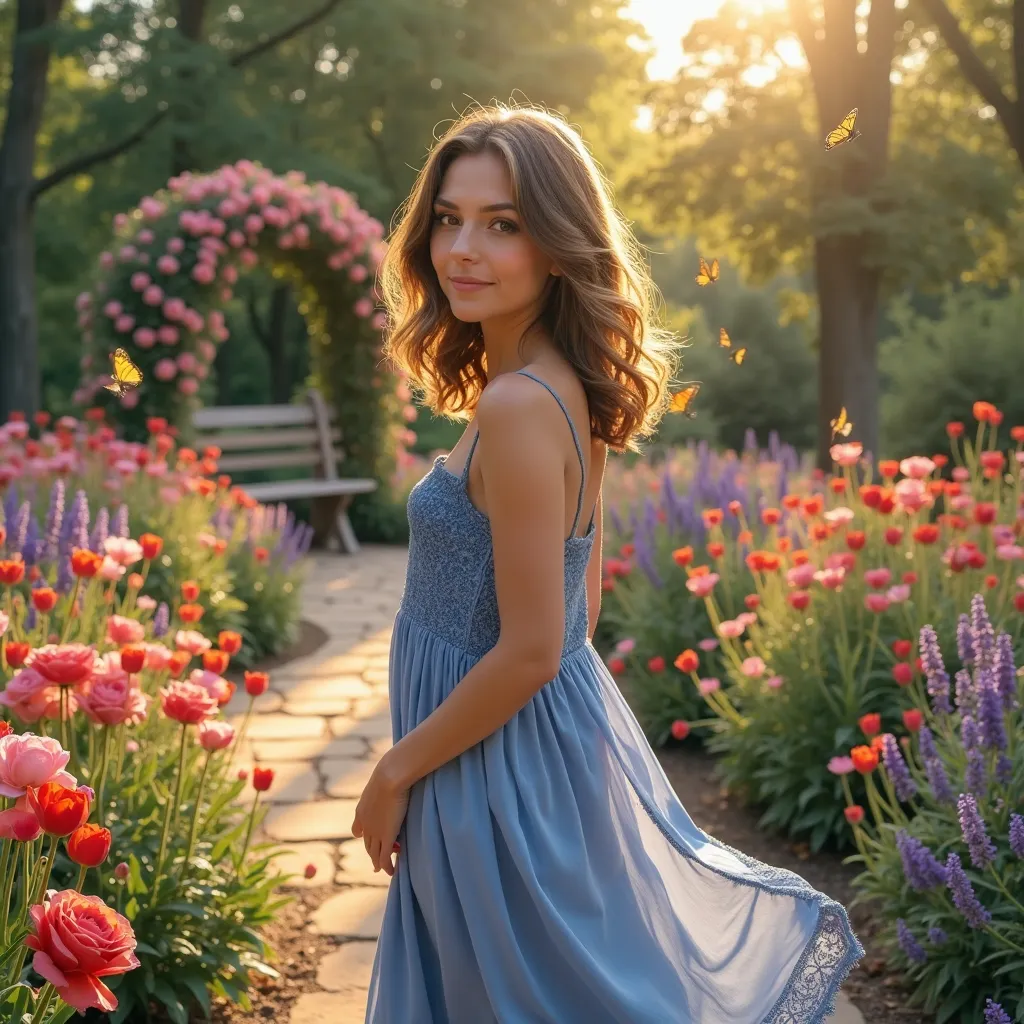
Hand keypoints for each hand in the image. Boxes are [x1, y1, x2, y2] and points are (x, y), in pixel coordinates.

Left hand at [351, 756, 409, 876]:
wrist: (391, 775)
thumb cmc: (391, 771)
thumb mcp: (384, 777)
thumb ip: (387, 780)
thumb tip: (397, 767)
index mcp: (362, 810)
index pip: (359, 829)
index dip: (364, 835)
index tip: (365, 837)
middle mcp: (365, 824)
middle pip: (367, 843)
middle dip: (372, 852)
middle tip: (377, 860)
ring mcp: (375, 832)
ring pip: (375, 853)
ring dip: (380, 861)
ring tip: (384, 869)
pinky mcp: (386, 837)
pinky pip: (385, 857)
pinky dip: (387, 866)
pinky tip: (391, 871)